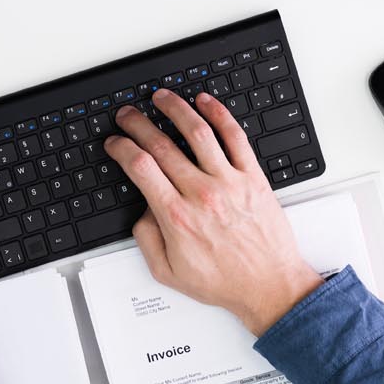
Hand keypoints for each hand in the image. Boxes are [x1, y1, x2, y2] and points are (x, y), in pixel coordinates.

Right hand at [103, 90, 321, 335]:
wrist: (268, 285)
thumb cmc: (224, 281)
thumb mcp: (167, 272)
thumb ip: (146, 239)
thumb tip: (142, 210)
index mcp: (176, 217)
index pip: (140, 167)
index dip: (121, 148)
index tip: (115, 142)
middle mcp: (201, 194)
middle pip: (162, 145)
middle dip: (138, 124)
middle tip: (128, 115)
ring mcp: (229, 183)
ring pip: (197, 133)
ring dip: (176, 109)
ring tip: (162, 98)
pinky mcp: (253, 178)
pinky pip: (235, 137)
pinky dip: (219, 114)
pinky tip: (206, 102)